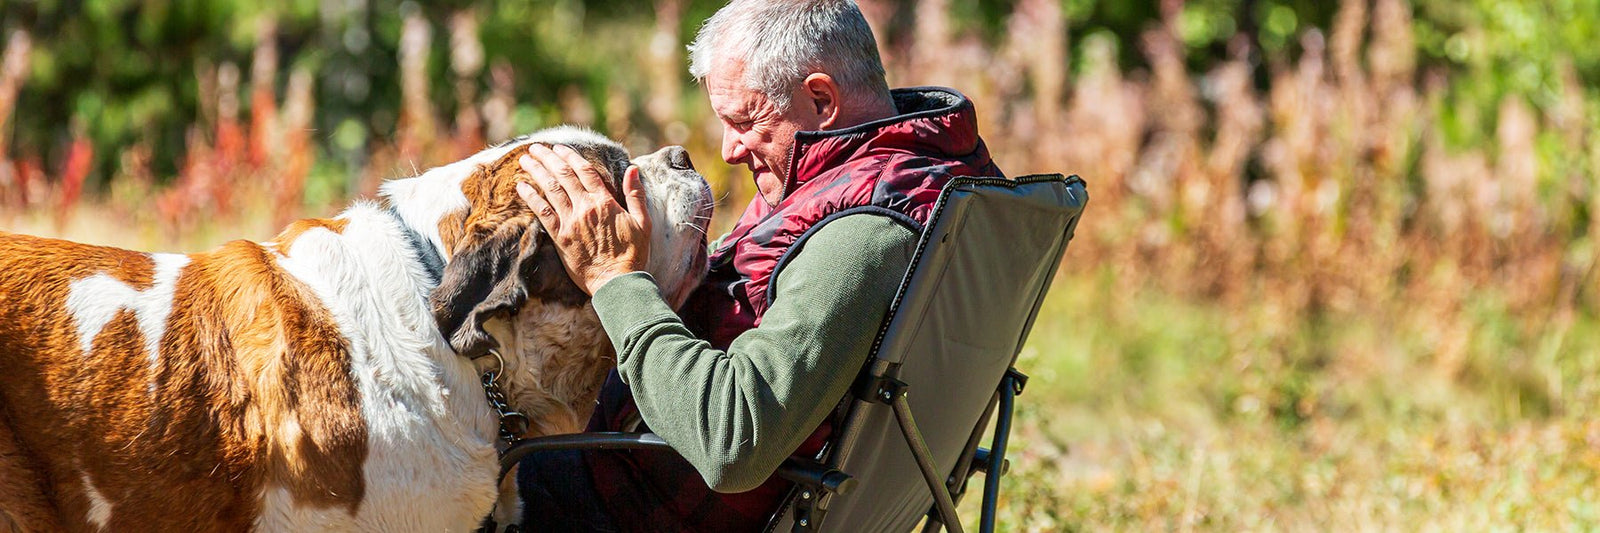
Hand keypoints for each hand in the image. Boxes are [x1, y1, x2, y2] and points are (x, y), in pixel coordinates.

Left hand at [516, 143, 651, 295]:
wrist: (618, 282)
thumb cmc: (633, 254)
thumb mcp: (643, 222)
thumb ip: (636, 194)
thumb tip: (634, 169)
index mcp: (605, 202)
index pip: (584, 171)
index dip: (570, 156)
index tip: (559, 147)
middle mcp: (585, 208)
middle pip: (563, 175)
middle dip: (547, 158)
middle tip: (535, 147)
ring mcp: (571, 222)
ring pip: (550, 189)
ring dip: (536, 171)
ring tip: (525, 159)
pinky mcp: (560, 238)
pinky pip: (542, 212)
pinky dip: (531, 197)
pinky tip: (521, 186)